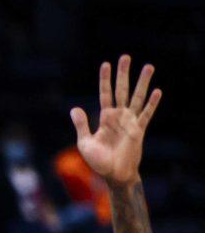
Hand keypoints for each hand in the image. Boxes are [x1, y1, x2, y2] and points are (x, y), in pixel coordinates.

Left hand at [72, 54, 160, 186]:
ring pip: (137, 97)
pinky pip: (146, 114)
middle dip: (123, 74)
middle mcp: (119, 116)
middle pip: (121, 90)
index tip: (106, 64)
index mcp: (105, 117)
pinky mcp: (139, 130)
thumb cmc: (99, 160)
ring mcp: (130, 122)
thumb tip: (74, 108)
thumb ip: (81, 125)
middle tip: (126, 57)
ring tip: (148, 66)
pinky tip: (157, 91)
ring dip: (142, 82)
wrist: (113, 174)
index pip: (105, 94)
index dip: (105, 80)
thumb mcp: (85, 142)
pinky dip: (151, 103)